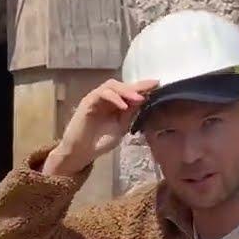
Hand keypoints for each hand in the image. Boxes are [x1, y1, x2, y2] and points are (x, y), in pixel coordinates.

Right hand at [41, 79, 157, 176]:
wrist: (80, 153)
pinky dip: (113, 97)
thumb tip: (144, 100)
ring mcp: (95, 99)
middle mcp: (105, 98)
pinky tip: (123, 105)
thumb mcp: (121, 128)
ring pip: (111, 86)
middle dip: (137, 86)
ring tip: (138, 98)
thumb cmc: (99, 142)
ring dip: (126, 90)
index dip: (143, 87)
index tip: (158, 85)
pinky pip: (101, 94)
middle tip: (152, 88)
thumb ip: (130, 114)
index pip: (129, 91)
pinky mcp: (87, 102)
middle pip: (121, 85)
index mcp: (115, 104)